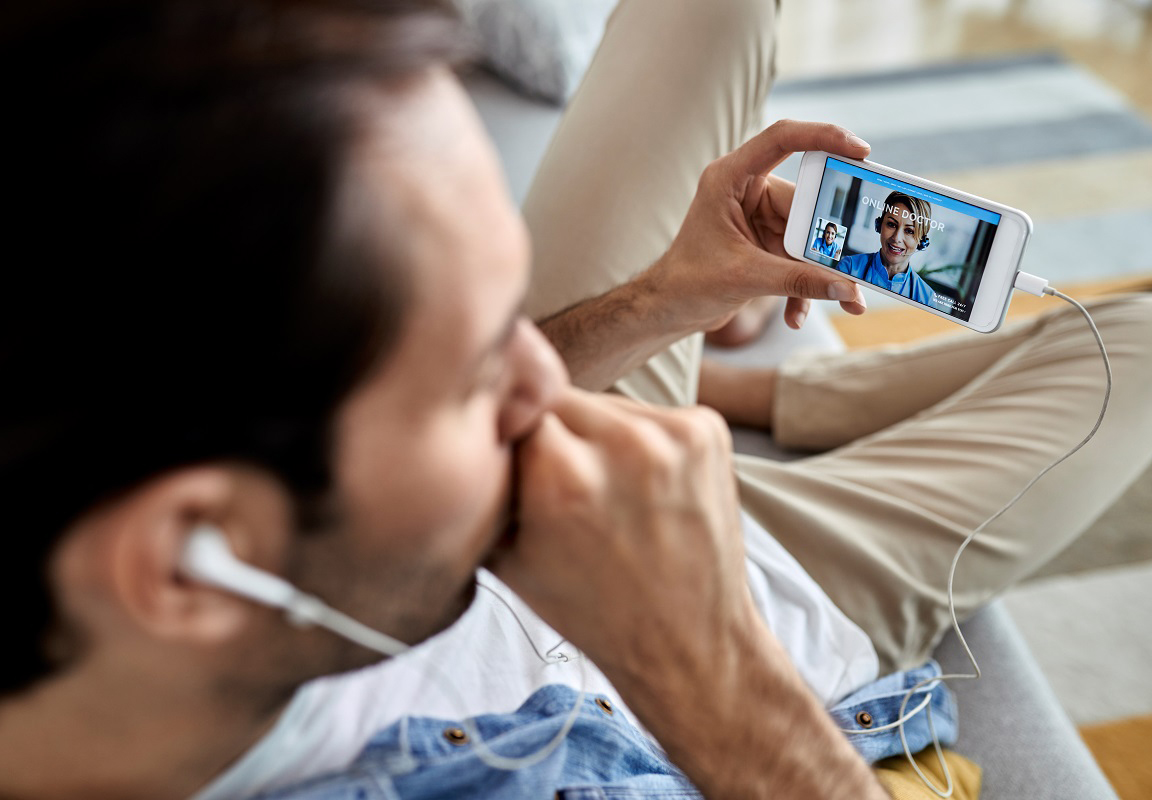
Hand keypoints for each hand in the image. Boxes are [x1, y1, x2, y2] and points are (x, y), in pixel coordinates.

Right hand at [488, 387, 751, 681]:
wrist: (688, 640)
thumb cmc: (592, 607)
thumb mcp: (508, 556)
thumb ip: (487, 486)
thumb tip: (467, 429)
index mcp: (560, 477)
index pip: (515, 410)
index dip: (511, 436)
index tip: (516, 462)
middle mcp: (623, 447)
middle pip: (560, 400)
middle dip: (553, 435)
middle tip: (562, 481)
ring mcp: (673, 435)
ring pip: (605, 405)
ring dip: (596, 434)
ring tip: (607, 489)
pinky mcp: (708, 430)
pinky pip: (649, 413)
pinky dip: (640, 439)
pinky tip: (644, 487)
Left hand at [651, 119, 869, 331]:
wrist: (669, 309)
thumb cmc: (689, 282)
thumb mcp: (745, 278)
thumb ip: (797, 282)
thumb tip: (848, 289)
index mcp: (730, 178)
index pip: (782, 139)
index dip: (823, 136)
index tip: (861, 150)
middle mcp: (746, 191)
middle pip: (806, 201)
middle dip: (832, 238)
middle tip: (861, 259)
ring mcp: (758, 216)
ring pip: (807, 236)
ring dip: (820, 273)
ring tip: (847, 299)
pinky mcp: (766, 242)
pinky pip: (797, 257)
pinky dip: (801, 286)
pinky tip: (796, 316)